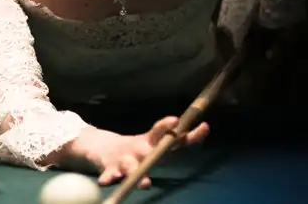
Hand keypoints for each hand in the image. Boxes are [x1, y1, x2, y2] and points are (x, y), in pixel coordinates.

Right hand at [62, 116, 208, 187]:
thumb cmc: (135, 150)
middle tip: (171, 139)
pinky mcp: (108, 168)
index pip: (168, 135)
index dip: (180, 131)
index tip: (192, 123)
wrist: (101, 148)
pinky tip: (106, 182)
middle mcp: (139, 149)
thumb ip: (178, 139)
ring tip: (145, 183)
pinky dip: (107, 178)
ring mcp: (123, 158)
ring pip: (130, 165)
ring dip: (135, 171)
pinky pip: (108, 175)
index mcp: (150, 142)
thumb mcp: (154, 144)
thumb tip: (207, 126)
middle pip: (150, 149)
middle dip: (159, 148)